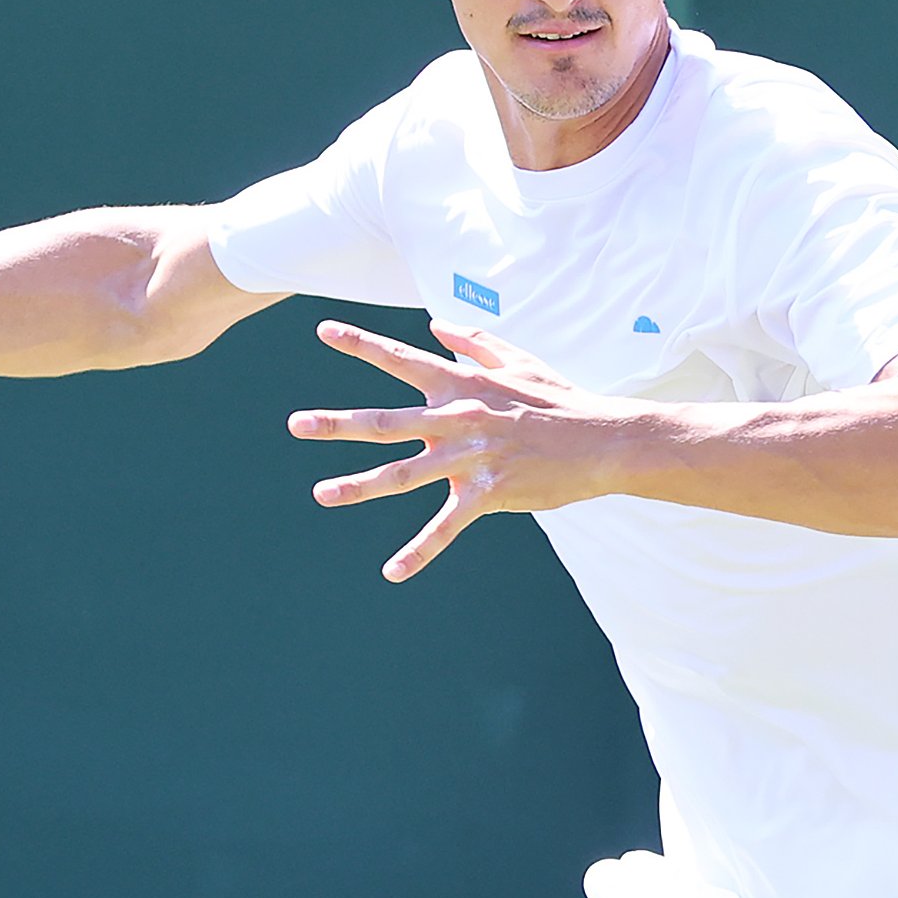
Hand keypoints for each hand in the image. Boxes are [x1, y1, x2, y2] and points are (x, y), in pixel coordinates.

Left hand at [289, 319, 621, 581]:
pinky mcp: (486, 493)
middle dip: (337, 422)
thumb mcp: (518, 358)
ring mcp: (469, 457)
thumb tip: (433, 325)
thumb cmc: (559, 399)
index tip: (323, 330)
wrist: (601, 441)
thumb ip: (472, 342)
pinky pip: (445, 527)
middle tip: (295, 424)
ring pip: (402, 473)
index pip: (400, 358)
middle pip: (385, 420)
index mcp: (460, 383)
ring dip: (359, 484)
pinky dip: (418, 552)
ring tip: (322, 492)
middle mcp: (456, 418)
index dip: (360, 343)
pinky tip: (392, 572)